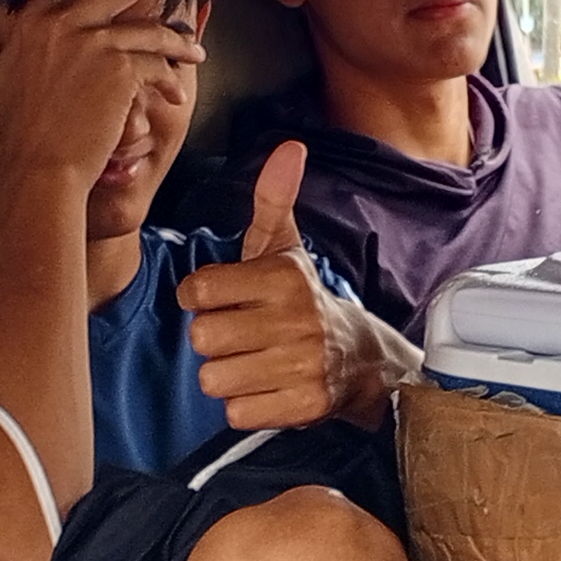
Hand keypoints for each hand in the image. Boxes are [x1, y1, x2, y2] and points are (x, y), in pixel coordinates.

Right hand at [0, 0, 200, 194]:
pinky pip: (157, 62)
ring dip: (177, 41)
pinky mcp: (121, 69)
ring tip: (193, 51)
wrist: (41, 168)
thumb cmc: (15, 129)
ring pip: (150, 27)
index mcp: (34, 21)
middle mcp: (65, 23)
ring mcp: (95, 44)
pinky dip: (172, 77)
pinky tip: (177, 92)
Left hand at [179, 143, 398, 428]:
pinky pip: (236, 413)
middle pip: (201, 338)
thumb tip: (289, 147)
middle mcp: (294, 320)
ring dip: (228, 376)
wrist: (363, 359)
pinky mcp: (303, 407)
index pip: (197, 291)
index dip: (200, 298)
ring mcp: (301, 365)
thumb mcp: (285, 249)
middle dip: (214, 340)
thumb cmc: (303, 300)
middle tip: (241, 335)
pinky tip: (268, 389)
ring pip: (214, 380)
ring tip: (255, 362)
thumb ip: (273, 199)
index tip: (223, 300)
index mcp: (282, 278)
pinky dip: (246, 406)